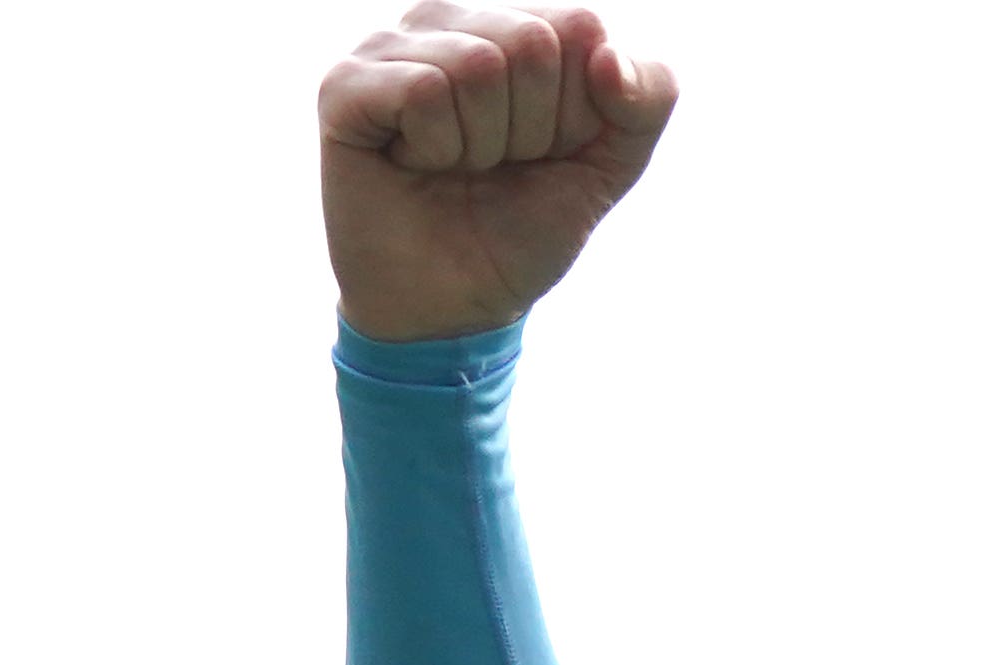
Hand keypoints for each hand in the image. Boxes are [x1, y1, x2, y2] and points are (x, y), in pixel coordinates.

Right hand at [323, 8, 679, 345]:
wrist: (454, 306)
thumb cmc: (522, 228)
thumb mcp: (610, 165)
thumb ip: (646, 99)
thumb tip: (605, 55)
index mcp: (516, 25)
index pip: (579, 27)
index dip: (578, 111)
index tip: (545, 152)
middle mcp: (454, 21)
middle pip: (532, 41)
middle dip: (532, 129)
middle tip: (496, 165)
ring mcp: (394, 46)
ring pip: (479, 64)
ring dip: (482, 144)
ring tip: (455, 167)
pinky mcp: (347, 84)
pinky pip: (423, 90)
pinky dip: (434, 147)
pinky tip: (413, 164)